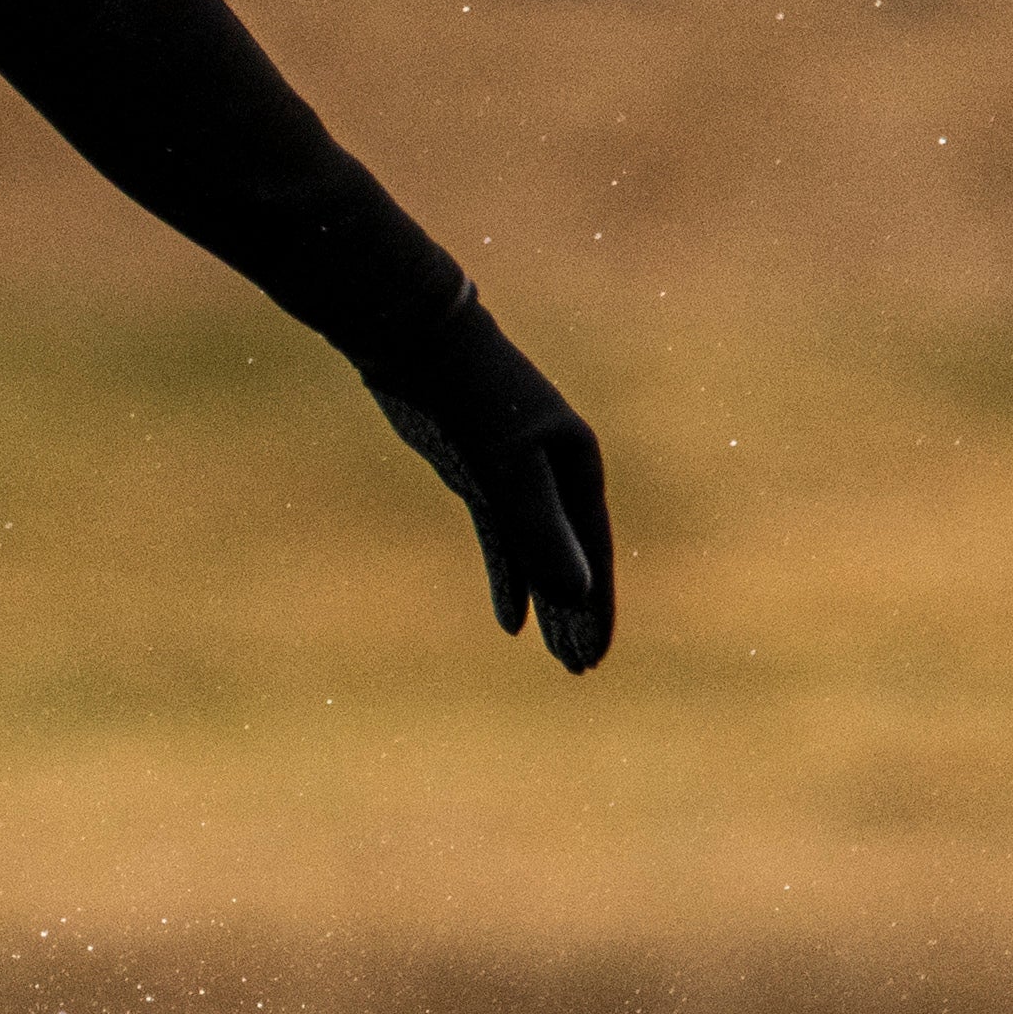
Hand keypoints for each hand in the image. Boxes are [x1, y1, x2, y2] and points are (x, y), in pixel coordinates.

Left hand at [362, 304, 613, 670]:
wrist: (417, 343)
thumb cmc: (469, 399)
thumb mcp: (505, 469)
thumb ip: (540, 531)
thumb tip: (578, 593)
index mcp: (577, 465)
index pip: (593, 552)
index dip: (595, 607)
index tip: (594, 657)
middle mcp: (556, 471)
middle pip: (572, 557)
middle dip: (576, 614)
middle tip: (579, 670)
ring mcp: (517, 474)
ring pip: (537, 552)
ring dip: (546, 601)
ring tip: (555, 655)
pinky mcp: (479, 474)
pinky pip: (503, 538)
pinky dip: (509, 577)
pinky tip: (510, 621)